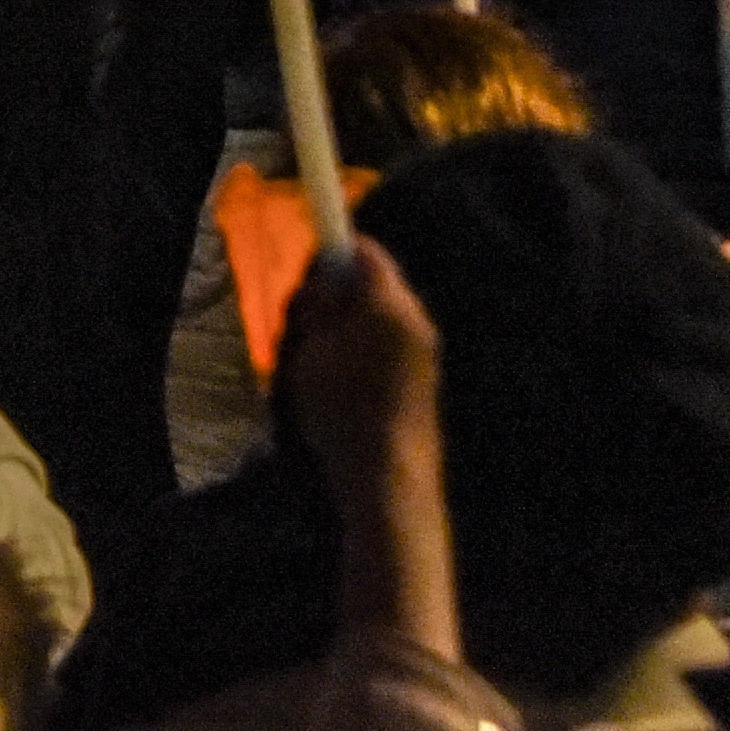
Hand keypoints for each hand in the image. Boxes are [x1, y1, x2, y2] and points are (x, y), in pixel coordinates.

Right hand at [278, 245, 457, 656]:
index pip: (364, 251)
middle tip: (305, 326)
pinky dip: (365, 352)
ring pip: (380, 317)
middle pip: (374, 284)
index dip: (332, 253)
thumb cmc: (342, 411)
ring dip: (351, 326)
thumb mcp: (310, 352)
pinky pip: (389, 346)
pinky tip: (344, 388)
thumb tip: (327, 282)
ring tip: (320, 363)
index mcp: (388, 305)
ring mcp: (425, 352)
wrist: (389, 479)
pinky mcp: (424, 380)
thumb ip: (319, 308)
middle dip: (338, 295)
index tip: (308, 274)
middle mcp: (416, 320)